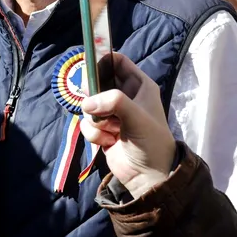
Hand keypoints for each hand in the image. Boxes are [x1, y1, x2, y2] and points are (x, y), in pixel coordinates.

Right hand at [80, 53, 175, 199]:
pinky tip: (109, 143)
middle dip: (92, 94)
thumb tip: (86, 103)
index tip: (88, 67)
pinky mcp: (102, 130)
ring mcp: (112, 114)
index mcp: (139, 86)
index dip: (102, 61)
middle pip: (97, 82)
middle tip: (94, 104)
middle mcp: (125, 96)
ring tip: (112, 131)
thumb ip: (113, 102)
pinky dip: (94, 134)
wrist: (149, 175)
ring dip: (96, 120)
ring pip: (88, 106)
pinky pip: (86, 124)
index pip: (117, 62)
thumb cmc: (150, 142)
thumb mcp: (137, 116)